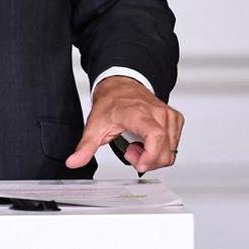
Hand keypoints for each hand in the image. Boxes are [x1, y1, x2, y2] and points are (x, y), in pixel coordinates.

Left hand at [67, 76, 183, 173]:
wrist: (122, 86)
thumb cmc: (111, 103)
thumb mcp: (94, 126)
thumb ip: (85, 147)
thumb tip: (73, 162)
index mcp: (139, 114)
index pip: (156, 136)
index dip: (150, 156)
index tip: (138, 163)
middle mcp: (158, 113)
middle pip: (164, 151)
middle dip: (147, 161)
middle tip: (130, 152)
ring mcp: (169, 116)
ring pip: (171, 151)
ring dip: (154, 156)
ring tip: (137, 145)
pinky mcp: (175, 119)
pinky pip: (174, 145)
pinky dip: (161, 150)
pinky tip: (147, 142)